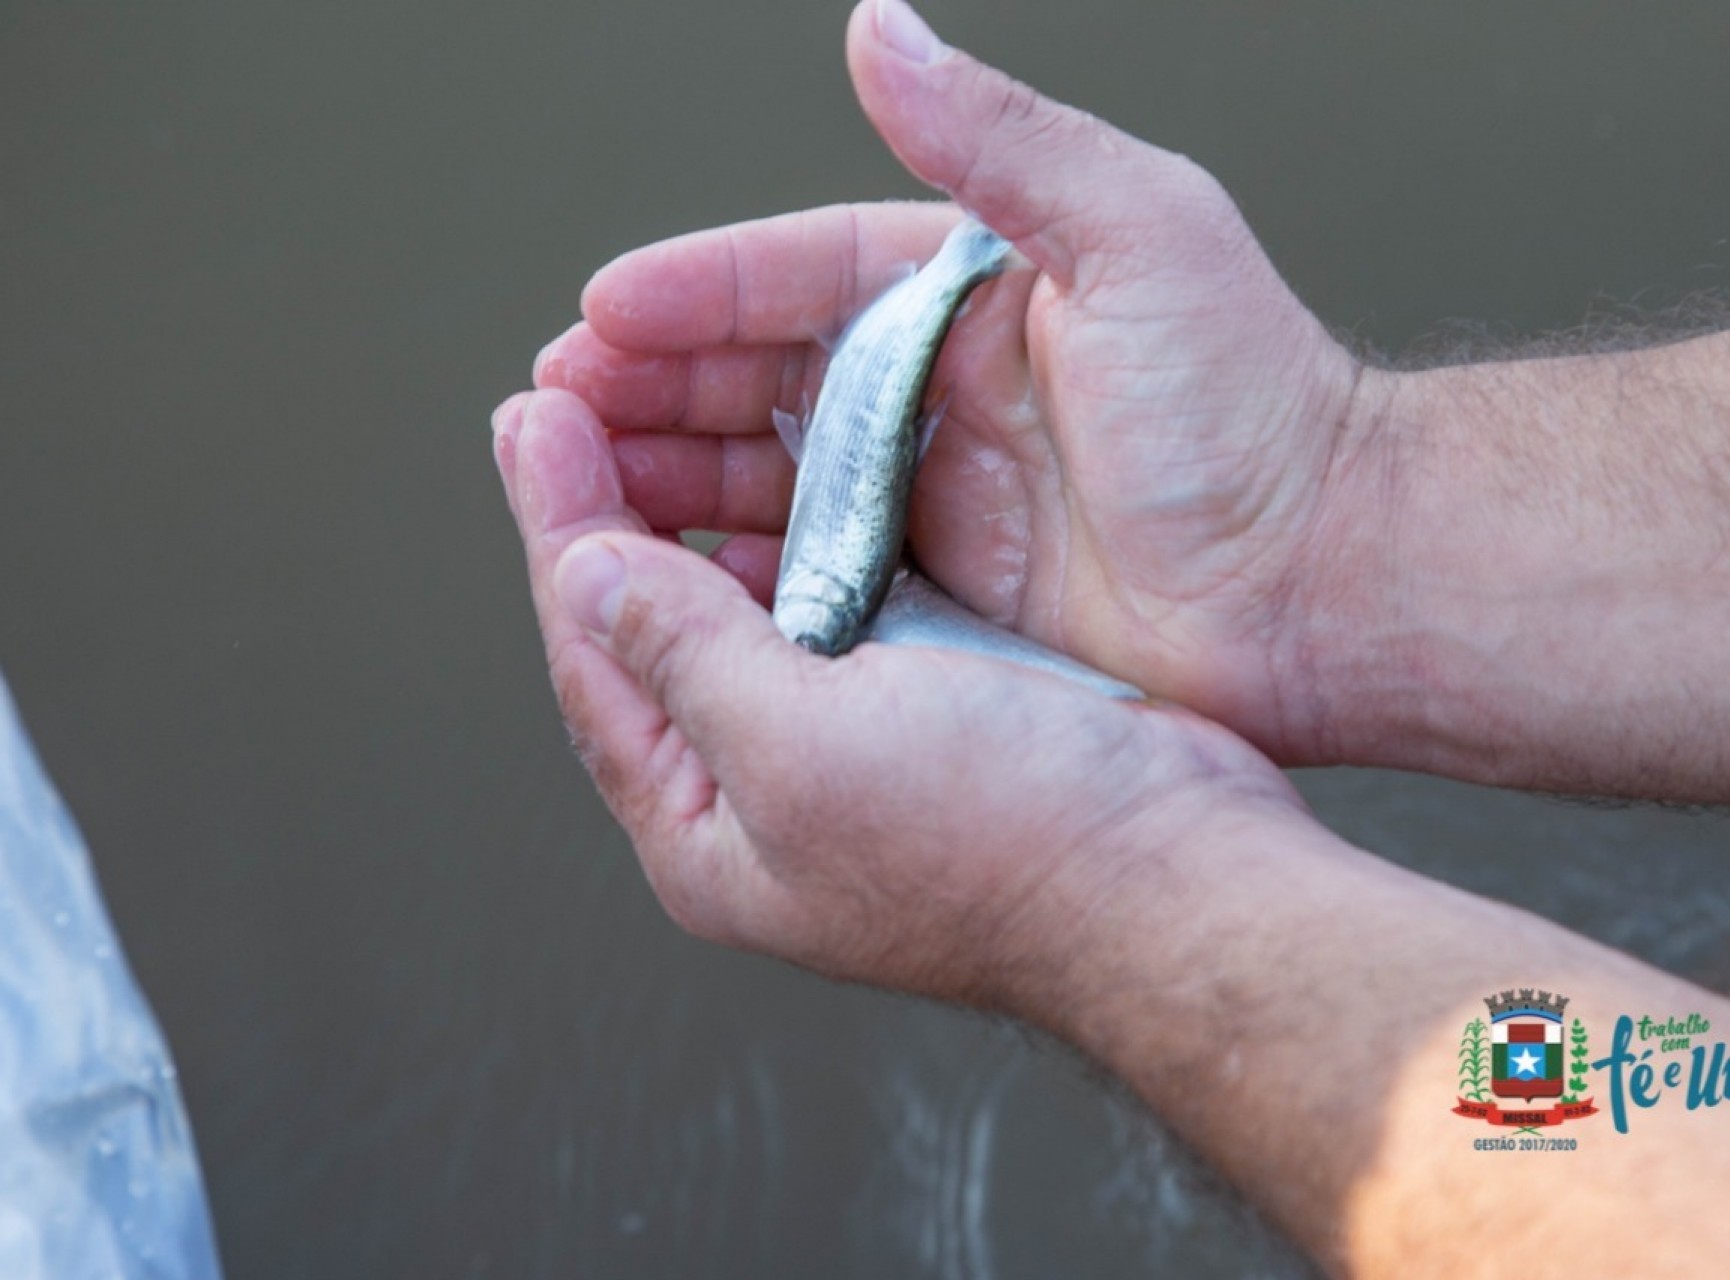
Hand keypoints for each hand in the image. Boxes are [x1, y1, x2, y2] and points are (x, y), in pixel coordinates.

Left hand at [491, 388, 1307, 1005]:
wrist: (1180, 871)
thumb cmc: (1008, 844)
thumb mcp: (806, 750)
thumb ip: (684, 656)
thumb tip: (585, 575)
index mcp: (709, 831)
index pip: (594, 661)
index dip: (558, 529)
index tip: (536, 417)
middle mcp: (764, 790)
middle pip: (652, 630)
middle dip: (608, 512)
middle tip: (567, 398)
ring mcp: (848, 744)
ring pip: (740, 603)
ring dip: (700, 506)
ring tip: (655, 409)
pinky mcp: (928, 696)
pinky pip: (833, 595)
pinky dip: (801, 524)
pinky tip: (785, 464)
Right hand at [532, 0, 1376, 762]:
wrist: (1321, 584)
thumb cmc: (1254, 411)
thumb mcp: (1138, 232)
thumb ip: (1001, 137)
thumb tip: (880, 30)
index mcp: (974, 291)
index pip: (799, 274)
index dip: (695, 291)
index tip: (600, 311)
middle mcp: (943, 391)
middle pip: (758, 377)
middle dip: (649, 388)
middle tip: (555, 412)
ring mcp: (938, 496)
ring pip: (766, 476)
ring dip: (670, 477)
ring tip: (579, 488)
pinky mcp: (943, 594)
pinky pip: (812, 575)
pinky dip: (738, 573)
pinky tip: (670, 577)